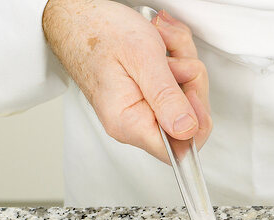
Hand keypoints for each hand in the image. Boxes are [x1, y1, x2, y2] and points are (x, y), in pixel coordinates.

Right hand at [42, 0, 211, 163]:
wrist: (77, 15)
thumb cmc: (98, 31)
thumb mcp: (141, 58)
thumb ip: (165, 96)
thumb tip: (185, 129)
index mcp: (130, 123)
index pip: (178, 150)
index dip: (196, 123)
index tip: (191, 90)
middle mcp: (135, 122)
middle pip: (189, 120)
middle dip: (191, 81)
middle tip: (172, 58)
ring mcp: (142, 108)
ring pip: (187, 95)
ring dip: (184, 61)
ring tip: (161, 41)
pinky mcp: (148, 95)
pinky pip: (179, 82)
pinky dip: (178, 57)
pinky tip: (161, 42)